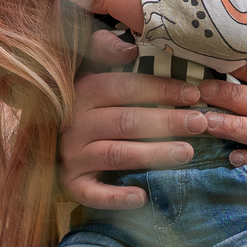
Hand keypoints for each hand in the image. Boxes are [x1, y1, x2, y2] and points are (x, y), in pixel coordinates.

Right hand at [60, 28, 207, 208]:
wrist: (45, 136)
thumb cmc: (82, 102)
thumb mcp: (87, 68)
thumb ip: (103, 49)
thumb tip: (129, 48)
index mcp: (83, 91)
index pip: (125, 87)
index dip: (161, 90)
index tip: (193, 95)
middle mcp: (75, 123)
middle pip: (126, 121)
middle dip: (167, 121)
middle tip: (200, 123)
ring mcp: (71, 155)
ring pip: (116, 153)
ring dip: (152, 154)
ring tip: (187, 153)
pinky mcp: (70, 183)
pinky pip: (91, 193)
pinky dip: (115, 197)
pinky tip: (141, 196)